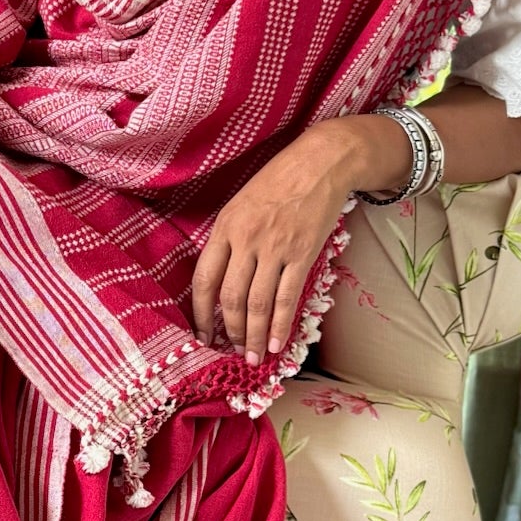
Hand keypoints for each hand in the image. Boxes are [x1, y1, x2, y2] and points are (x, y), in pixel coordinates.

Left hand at [191, 126, 370, 364]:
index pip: (204, 280)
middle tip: (231, 352)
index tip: (201, 335)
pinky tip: (275, 344)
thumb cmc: (278, 181)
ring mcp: (275, 249)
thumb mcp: (240, 204)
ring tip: (252, 357)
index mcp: (224, 228)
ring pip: (258, 304)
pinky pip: (287, 298)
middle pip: (231, 298)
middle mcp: (246, 240)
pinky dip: (280, 325)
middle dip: (230, 332)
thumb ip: (228, 239)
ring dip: (253, 336)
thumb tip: (220, 279)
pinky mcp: (302, 255)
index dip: (201, 313)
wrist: (319, 163)